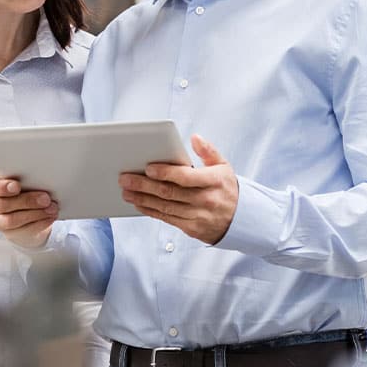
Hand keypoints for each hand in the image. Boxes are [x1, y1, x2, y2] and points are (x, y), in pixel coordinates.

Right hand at [0, 173, 57, 247]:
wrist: (30, 212)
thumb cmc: (27, 188)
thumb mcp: (26, 179)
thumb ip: (28, 177)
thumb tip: (43, 174)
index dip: (1, 188)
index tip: (17, 186)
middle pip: (3, 205)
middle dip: (27, 201)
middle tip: (46, 198)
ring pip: (12, 220)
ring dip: (35, 214)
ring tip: (52, 209)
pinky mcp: (11, 233)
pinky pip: (24, 230)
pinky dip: (40, 223)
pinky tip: (50, 217)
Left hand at [119, 134, 238, 244]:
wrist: (241, 220)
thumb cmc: (227, 189)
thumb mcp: (224, 167)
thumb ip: (209, 151)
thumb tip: (195, 137)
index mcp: (214, 181)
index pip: (186, 177)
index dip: (166, 172)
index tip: (148, 168)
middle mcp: (206, 200)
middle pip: (170, 192)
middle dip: (145, 185)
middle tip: (125, 178)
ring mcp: (198, 216)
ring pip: (165, 207)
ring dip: (143, 199)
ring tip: (126, 191)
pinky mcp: (192, 228)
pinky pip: (167, 219)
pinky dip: (150, 211)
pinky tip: (138, 204)